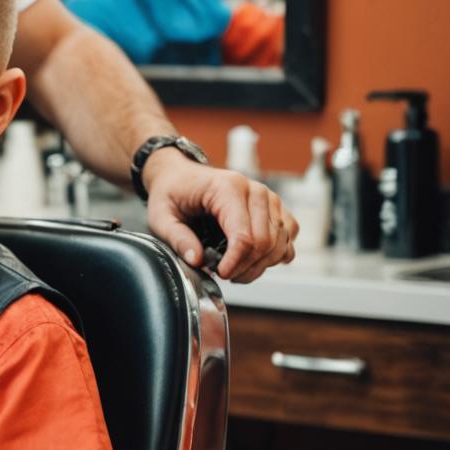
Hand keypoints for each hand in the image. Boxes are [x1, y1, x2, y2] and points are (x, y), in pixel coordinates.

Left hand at [141, 149, 296, 282]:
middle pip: (266, 242)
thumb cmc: (171, 193)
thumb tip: (197, 261)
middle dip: (246, 267)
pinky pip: (289, 235)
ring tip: (236, 269)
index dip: (235, 262)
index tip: (220, 273)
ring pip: (280, 242)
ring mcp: (268, 198)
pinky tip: (255, 259)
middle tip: (224, 274)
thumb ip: (177, 238)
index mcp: (227, 188)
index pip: (244, 235)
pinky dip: (276, 253)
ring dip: (261, 265)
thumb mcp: (160, 216)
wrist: (179, 175)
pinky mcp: (275, 207)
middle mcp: (254, 190)